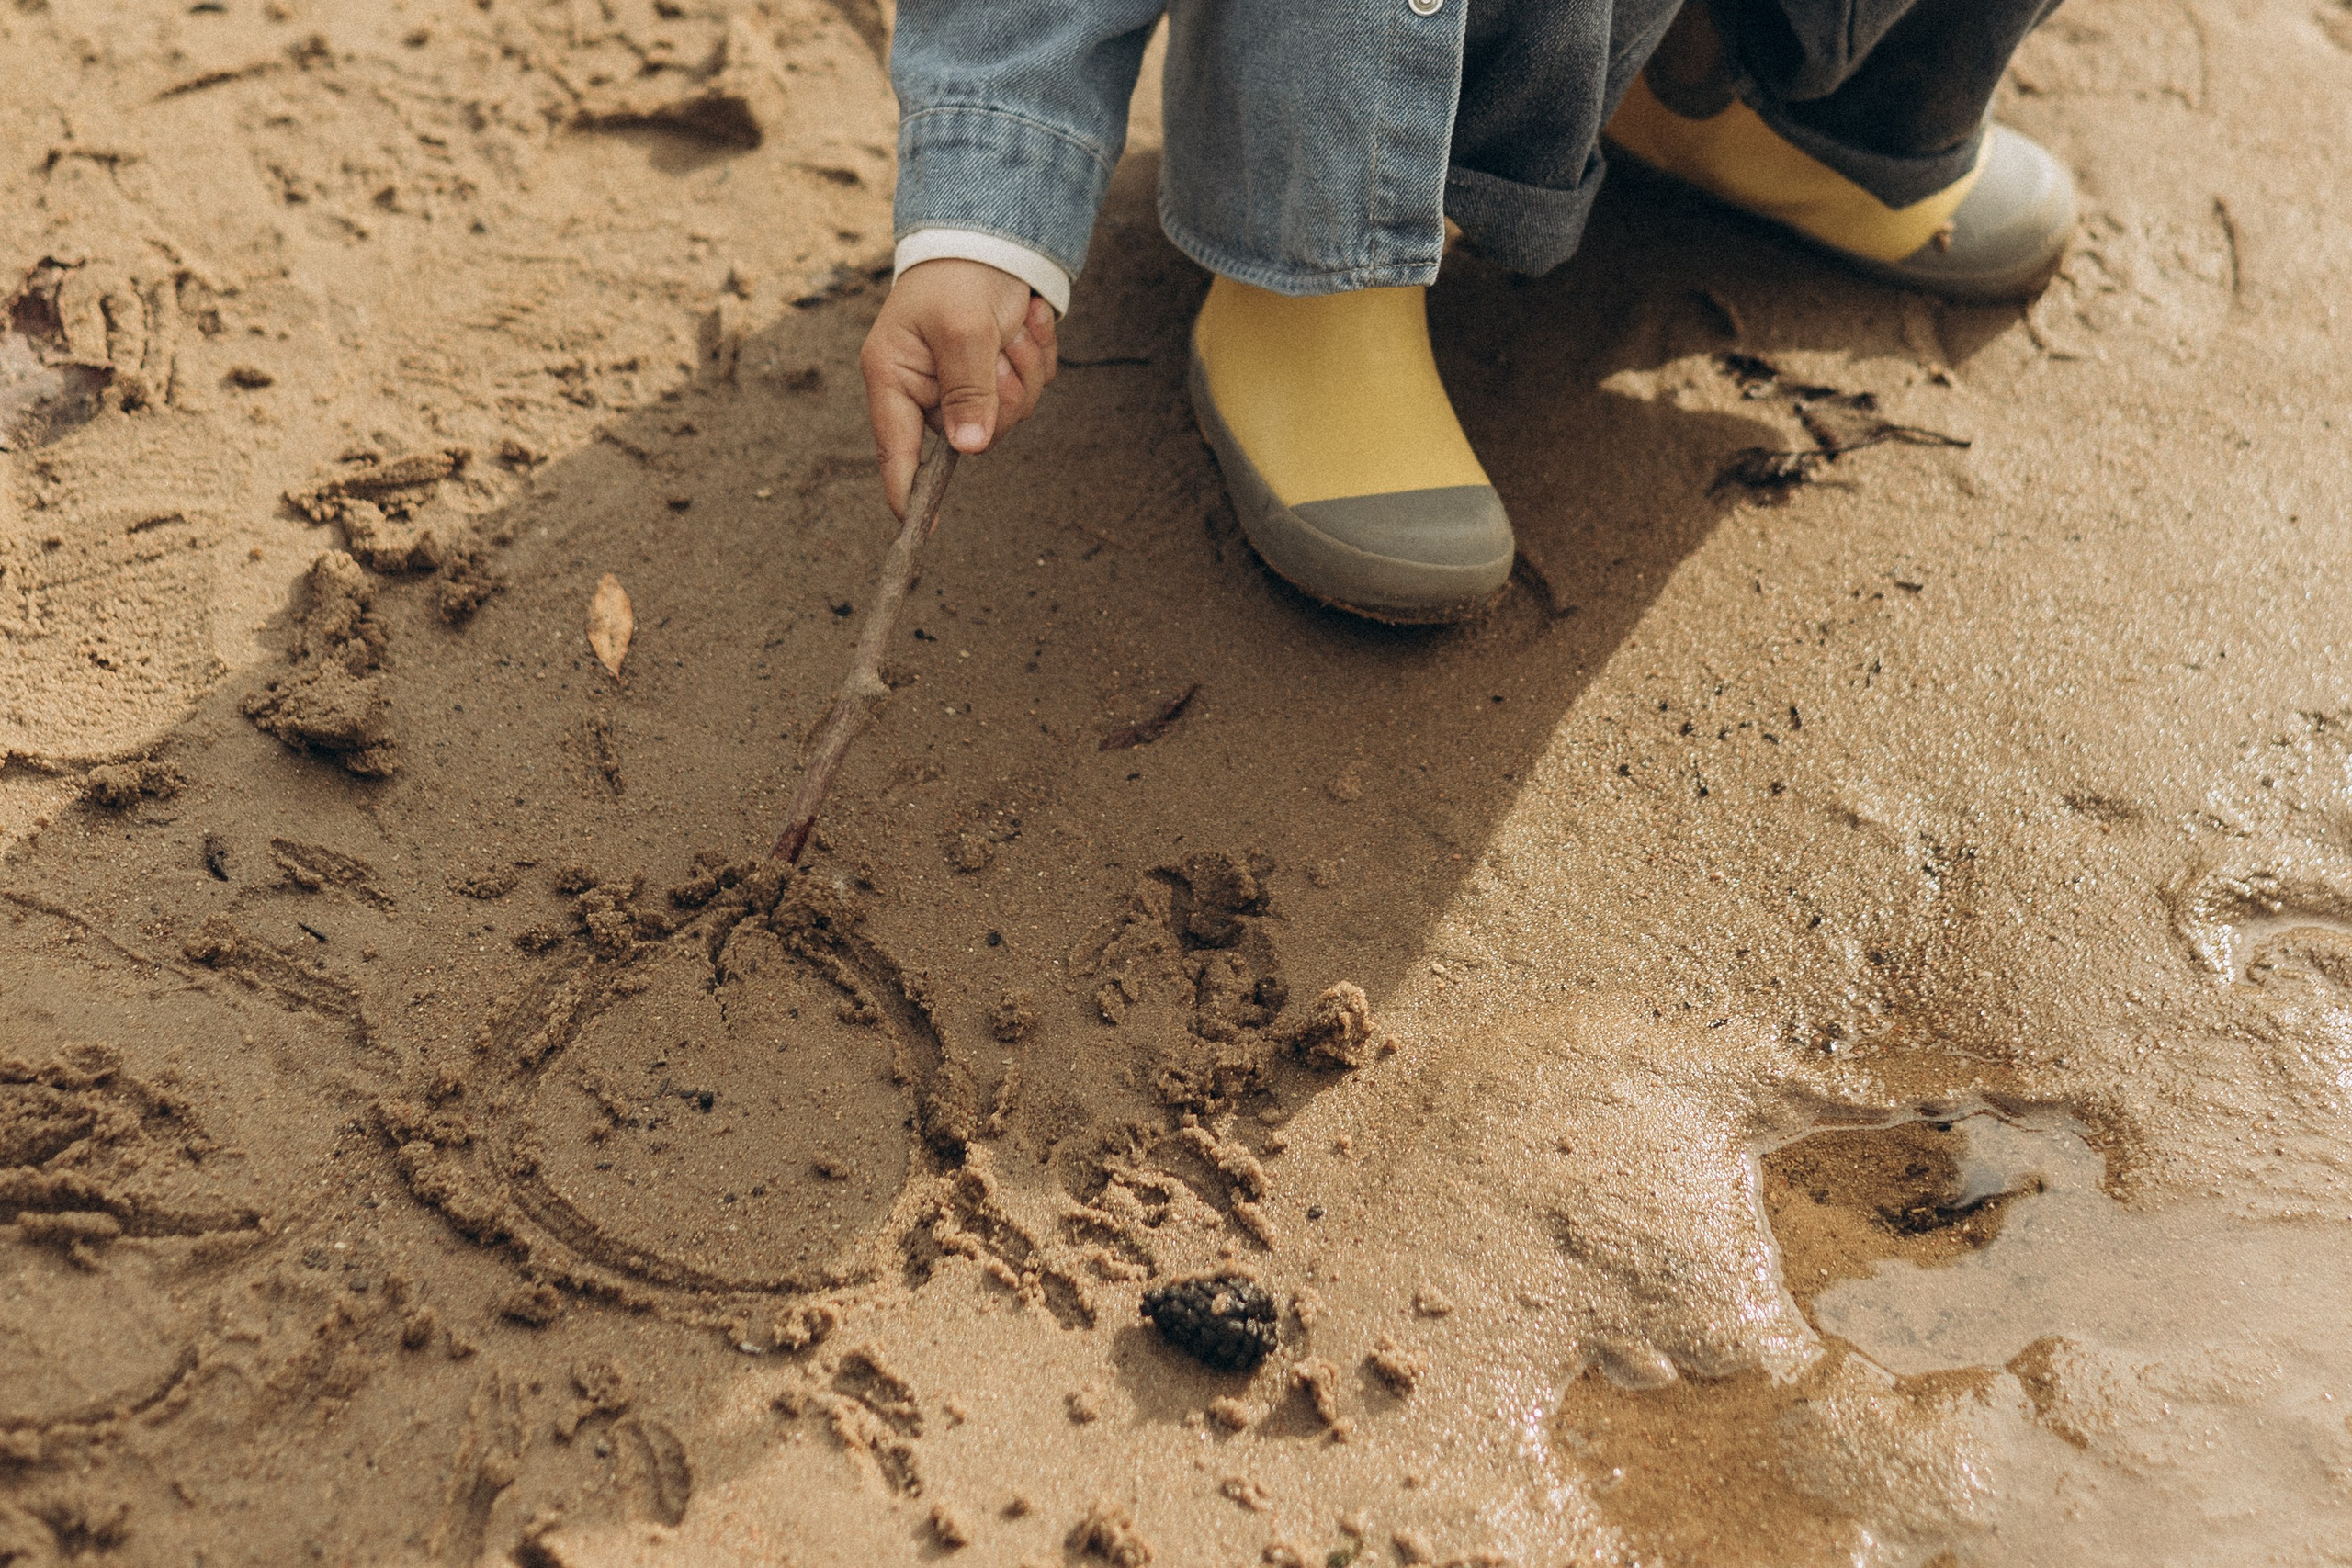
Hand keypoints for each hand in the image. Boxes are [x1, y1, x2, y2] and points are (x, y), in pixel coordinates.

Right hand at [860, 258, 1057, 515]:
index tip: (918, 530)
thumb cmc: (958, 274)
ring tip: (1018, 326)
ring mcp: (962, 387)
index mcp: (894, 379)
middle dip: (1003, 397)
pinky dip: (1037, 359)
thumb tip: (968, 448)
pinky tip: (1028, 323)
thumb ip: (966, 388)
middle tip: (1006, 351)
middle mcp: (924, 391)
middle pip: (972, 439)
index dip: (908, 493)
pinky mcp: (995, 377)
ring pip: (1009, 417)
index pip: (896, 453)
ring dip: (1025, 372)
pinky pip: (1030, 392)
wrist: (991, 233)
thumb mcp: (961, 327)